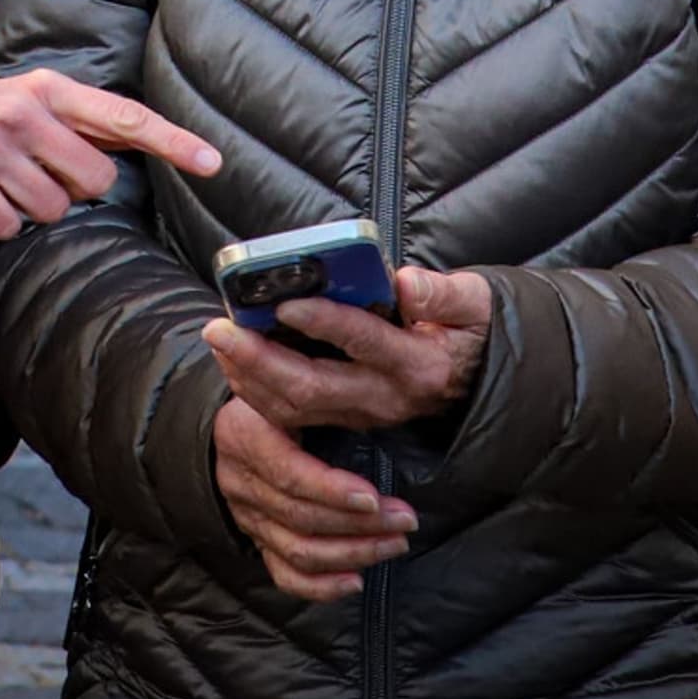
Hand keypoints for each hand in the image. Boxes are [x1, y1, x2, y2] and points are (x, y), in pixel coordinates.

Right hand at [0, 72, 222, 240]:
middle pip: (96, 181)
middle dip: (74, 191)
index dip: (172, 141)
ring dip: (31, 209)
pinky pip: (11, 228)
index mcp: (46, 89)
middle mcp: (24, 112)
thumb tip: (141, 142)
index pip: (123, 116)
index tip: (213, 163)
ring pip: (54, 210)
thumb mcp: (22, 101)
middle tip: (35, 174)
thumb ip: (76, 122)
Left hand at [199, 265, 494, 435]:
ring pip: (295, 407)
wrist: (477, 376)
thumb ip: (441, 294)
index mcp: (418, 365)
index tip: (286, 300)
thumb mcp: (472, 304)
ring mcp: (362, 413)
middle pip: (314, 387)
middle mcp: (385, 397)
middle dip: (260, 358)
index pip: (365, 342)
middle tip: (221, 327)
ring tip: (220, 339)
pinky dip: (256, 389)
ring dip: (249, 375)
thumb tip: (406, 282)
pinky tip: (233, 361)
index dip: (324, 321)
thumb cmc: (469, 329)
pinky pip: (292, 413)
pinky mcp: (345, 416)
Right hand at [212, 397, 411, 602]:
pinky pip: (285, 575)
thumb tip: (375, 413)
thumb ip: (324, 402)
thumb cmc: (283, 394)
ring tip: (395, 542)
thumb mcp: (297, 390)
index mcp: (244, 435)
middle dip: (360, 524)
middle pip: (300, 516)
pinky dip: (322, 586)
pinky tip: (356, 580)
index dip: (332, 491)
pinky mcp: (258, 539)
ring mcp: (247, 515)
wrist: (246, 415)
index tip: (374, 498)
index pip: (288, 475)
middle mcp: (239, 479)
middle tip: (405, 519)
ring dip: (353, 553)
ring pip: (298, 550)